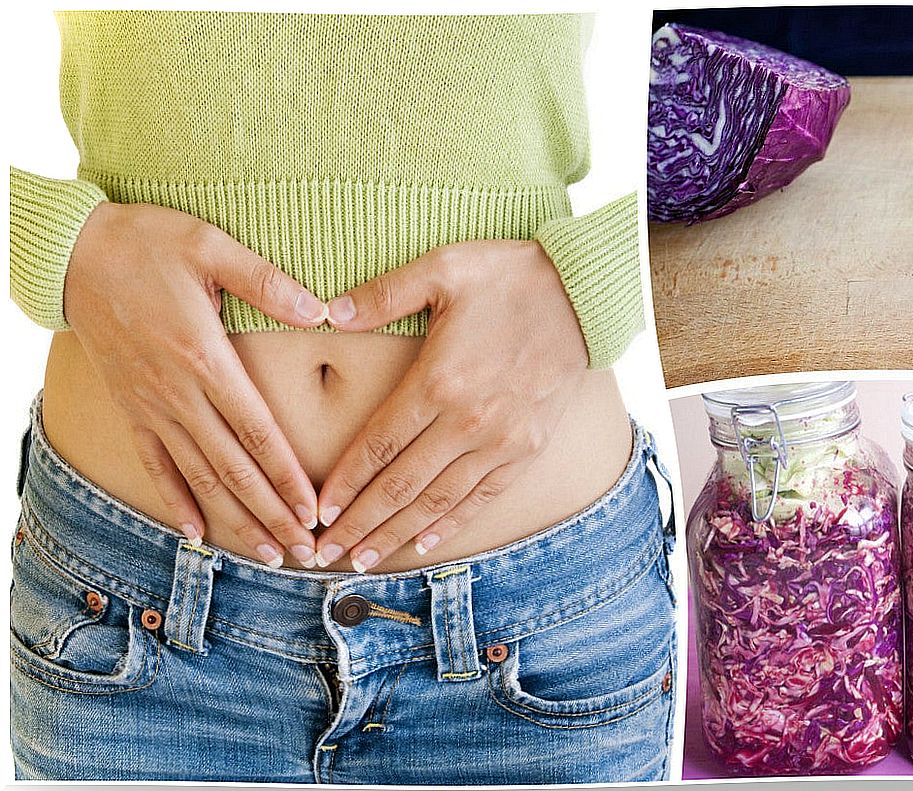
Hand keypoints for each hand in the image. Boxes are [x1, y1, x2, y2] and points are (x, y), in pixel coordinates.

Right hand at [64, 202, 327, 567]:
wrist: (72, 251)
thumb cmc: (149, 242)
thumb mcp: (212, 246)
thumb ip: (268, 282)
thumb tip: (322, 312)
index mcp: (205, 357)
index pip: (257, 433)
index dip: (287, 478)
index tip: (313, 513)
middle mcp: (177, 393)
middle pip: (234, 469)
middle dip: (272, 515)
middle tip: (306, 556)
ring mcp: (150, 405)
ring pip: (199, 476)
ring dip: (235, 520)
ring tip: (267, 555)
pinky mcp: (130, 407)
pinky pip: (155, 463)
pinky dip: (176, 500)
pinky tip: (196, 533)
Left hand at [313, 240, 587, 570]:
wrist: (584, 294)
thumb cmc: (509, 276)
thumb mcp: (443, 268)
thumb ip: (383, 293)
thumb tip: (330, 312)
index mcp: (439, 381)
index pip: (379, 446)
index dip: (345, 483)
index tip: (318, 511)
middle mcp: (469, 421)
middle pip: (401, 486)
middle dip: (359, 523)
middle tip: (324, 553)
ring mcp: (502, 440)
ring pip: (438, 500)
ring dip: (397, 534)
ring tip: (363, 559)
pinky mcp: (529, 448)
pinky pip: (482, 496)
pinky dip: (451, 523)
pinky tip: (423, 543)